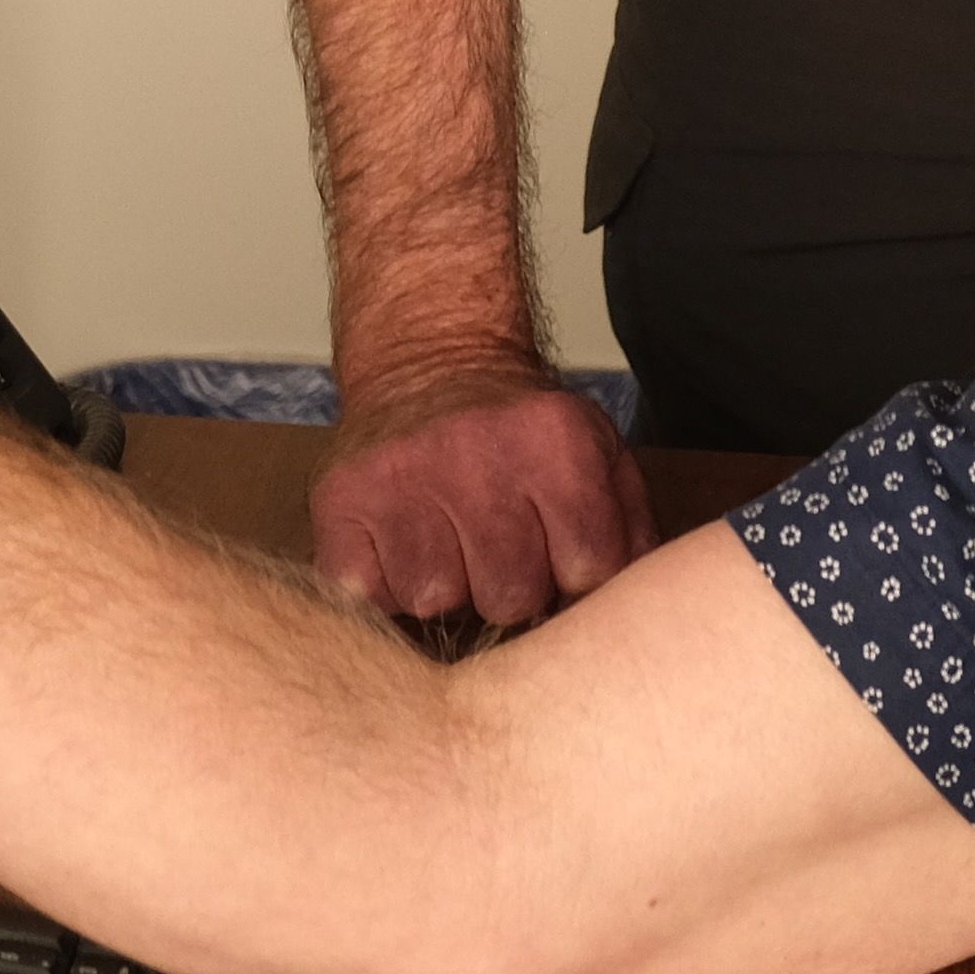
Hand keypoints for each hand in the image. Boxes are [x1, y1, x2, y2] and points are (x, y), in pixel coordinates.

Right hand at [309, 366, 648, 626]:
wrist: (429, 359)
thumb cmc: (521, 431)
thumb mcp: (598, 455)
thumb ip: (631, 532)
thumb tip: (632, 614)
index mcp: (557, 446)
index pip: (587, 574)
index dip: (573, 581)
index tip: (558, 559)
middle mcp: (478, 455)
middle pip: (509, 599)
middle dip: (508, 587)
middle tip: (497, 547)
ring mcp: (402, 477)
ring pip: (435, 601)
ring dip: (443, 587)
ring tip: (447, 542)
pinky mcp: (342, 500)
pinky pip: (368, 594)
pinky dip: (383, 585)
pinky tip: (400, 547)